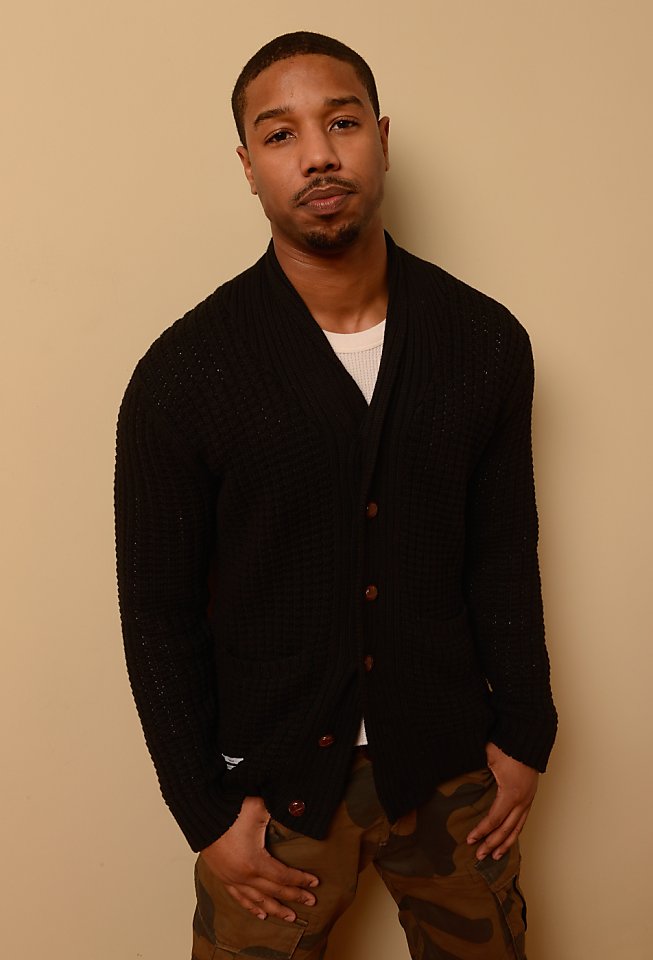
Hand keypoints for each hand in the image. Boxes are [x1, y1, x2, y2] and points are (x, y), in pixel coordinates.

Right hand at [200, 796, 318, 921]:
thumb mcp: (259, 807)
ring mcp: (232, 878)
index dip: (300, 880)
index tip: (315, 882)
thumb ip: (281, 808)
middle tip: (311, 902)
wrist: (201, 813)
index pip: (283, 877)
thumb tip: (299, 806)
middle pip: (273, 892)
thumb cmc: (230, 808)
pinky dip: (251, 907)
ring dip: (275, 909)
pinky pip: (240, 898)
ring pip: (257, 900)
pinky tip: (261, 914)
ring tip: (290, 917)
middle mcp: (243, 876)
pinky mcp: (223, 877)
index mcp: (254, 862)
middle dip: (294, 897)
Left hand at [466, 742, 538, 860]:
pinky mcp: (530, 796)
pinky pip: (522, 820)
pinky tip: (508, 839)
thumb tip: (456, 774)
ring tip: (496, 856)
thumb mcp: (487, 756)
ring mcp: (528, 799)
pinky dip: (515, 832)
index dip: (482, 831)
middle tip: (479, 856)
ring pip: (517, 828)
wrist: (529, 737)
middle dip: (492, 844)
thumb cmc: (507, 745)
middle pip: (506, 829)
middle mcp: (522, 800)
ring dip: (506, 843)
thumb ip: (475, 769)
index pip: (494, 819)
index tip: (470, 840)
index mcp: (510, 793)